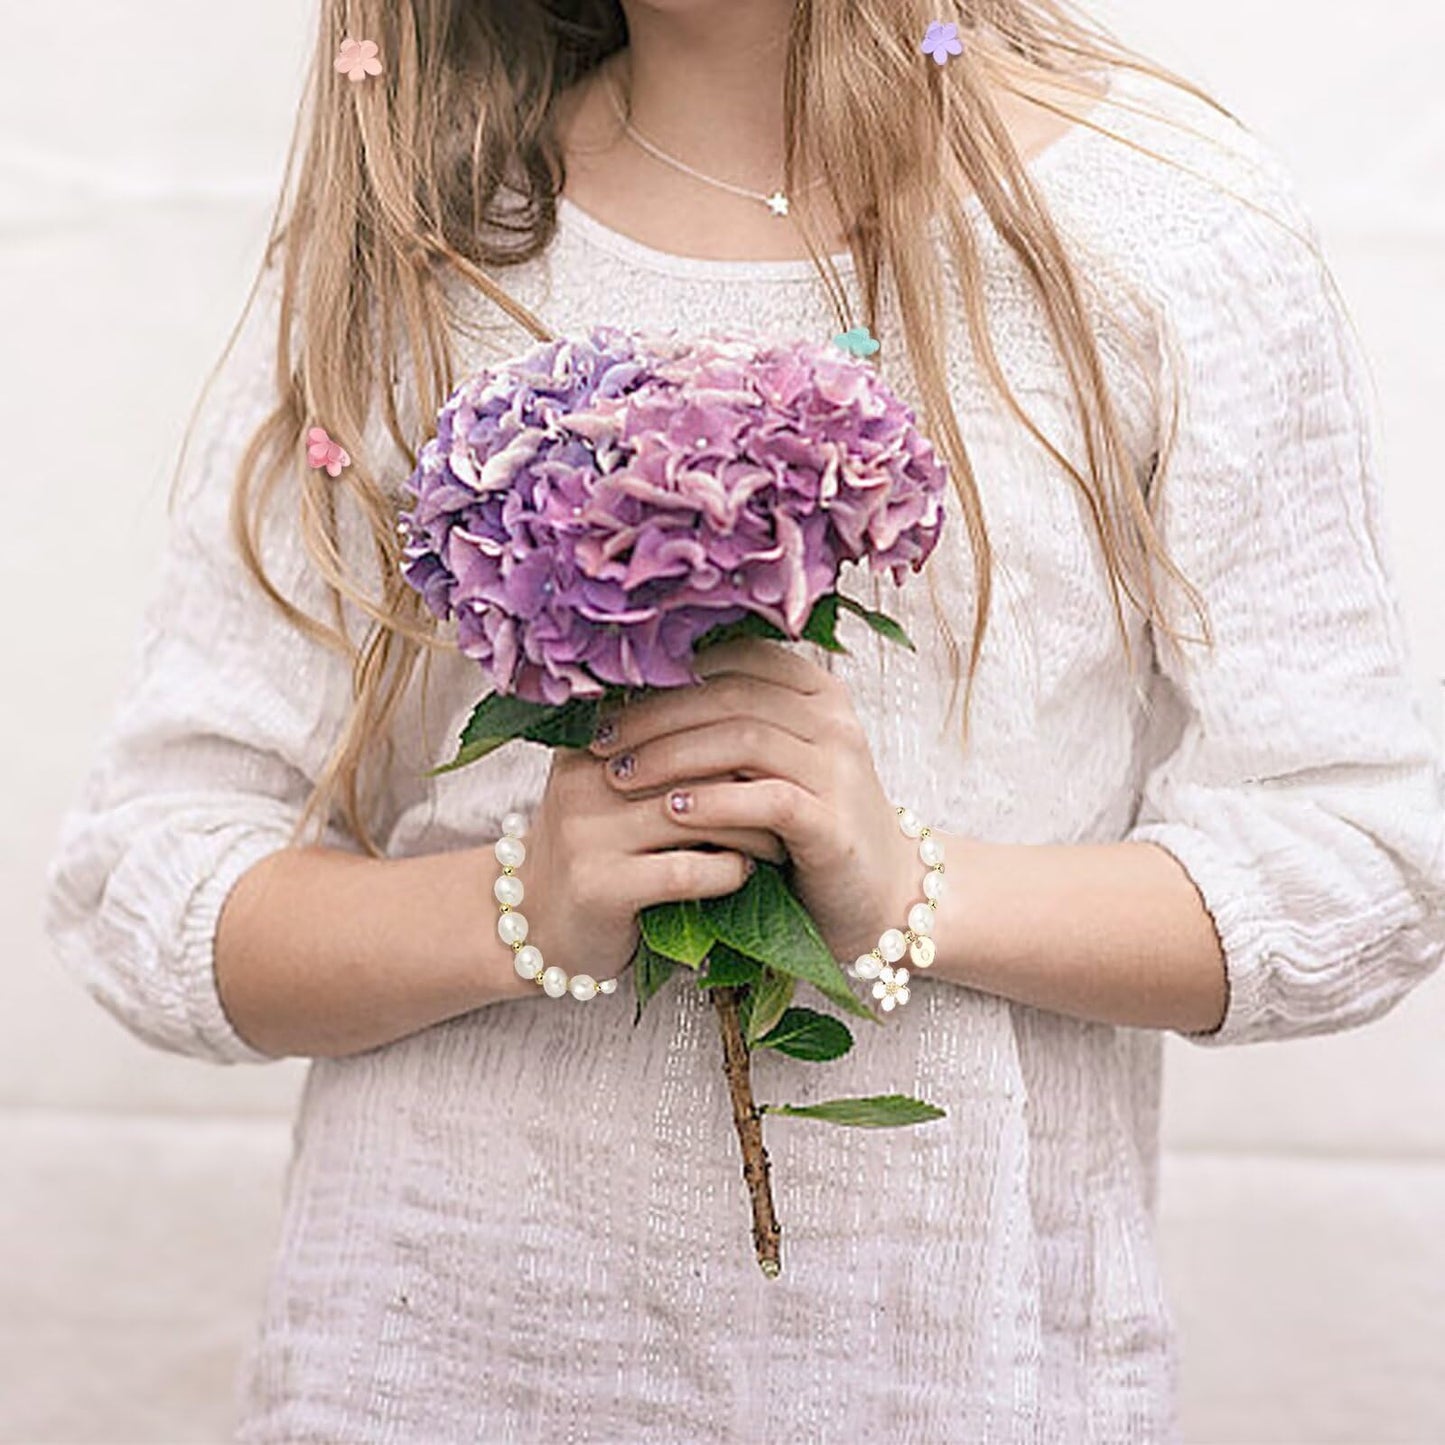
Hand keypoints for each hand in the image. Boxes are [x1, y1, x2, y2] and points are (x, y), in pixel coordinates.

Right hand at [488, 745, 788, 1000]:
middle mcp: (585, 780)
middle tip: (797, 796)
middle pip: (694, 763)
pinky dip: (728, 871)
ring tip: (782, 837)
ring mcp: (588, 834)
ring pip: (695, 814)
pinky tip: (745, 874)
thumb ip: (666, 752)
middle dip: (754, 780)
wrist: (532, 927)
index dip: (740, 733)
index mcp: (591, 742)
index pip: (682, 717)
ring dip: (751, 828)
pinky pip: (686, 871)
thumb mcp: (617, 790)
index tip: (783, 750)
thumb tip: (753, 708)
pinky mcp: (600, 887)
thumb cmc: (598, 851)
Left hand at [587, 637, 915, 963]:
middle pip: (730, 695)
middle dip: (655, 716)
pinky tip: (670, 809)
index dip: (668, 674)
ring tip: (621, 775)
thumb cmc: (807, 825)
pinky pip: (767, 800)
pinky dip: (713, 802)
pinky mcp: (835, 824)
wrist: (878, 894)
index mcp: (817, 691)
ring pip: (745, 740)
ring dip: (672, 756)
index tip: (610, 699)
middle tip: (602, 741)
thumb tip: (633, 694)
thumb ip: (725, 725)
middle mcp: (833, 720)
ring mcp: (839, 769)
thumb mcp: (769, 764)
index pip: (735, 657)